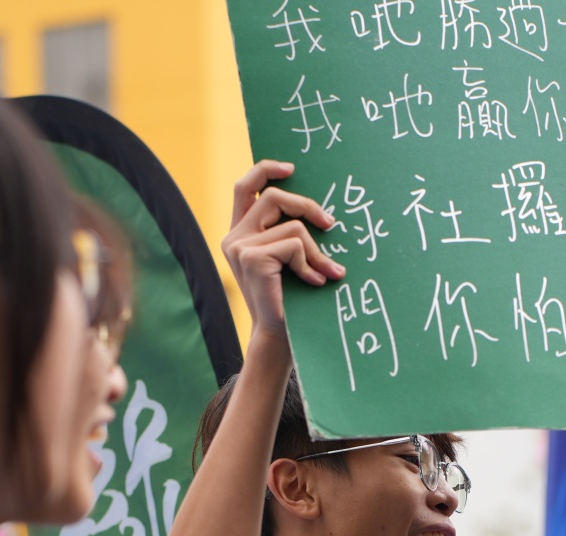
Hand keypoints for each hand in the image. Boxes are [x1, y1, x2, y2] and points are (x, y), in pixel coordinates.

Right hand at [222, 160, 344, 335]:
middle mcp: (234, 237)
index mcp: (239, 233)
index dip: (266, 169)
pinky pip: (294, 244)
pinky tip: (314, 282)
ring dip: (316, 250)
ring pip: (292, 226)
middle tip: (330, 224)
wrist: (278, 337)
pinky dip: (311, 263)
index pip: (245, 186)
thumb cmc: (289, 300)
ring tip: (327, 272)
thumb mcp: (286, 260)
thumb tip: (318, 209)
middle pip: (274, 196)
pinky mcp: (252, 259)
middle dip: (308, 206)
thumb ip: (288, 233)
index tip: (292, 168)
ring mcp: (240, 247)